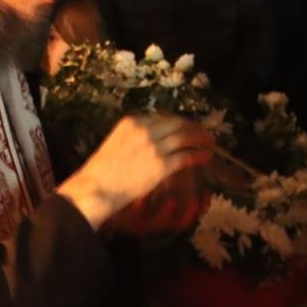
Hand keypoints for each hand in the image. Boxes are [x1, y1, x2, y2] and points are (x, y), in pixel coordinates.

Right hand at [57, 114, 212, 229]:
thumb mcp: (117, 142)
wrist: (96, 188)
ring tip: (211, 140)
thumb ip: (135, 136)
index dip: (178, 121)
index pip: (162, 117)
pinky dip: (198, 154)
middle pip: (176, 123)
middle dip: (193, 126)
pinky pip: (185, 156)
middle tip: (204, 131)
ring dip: (200, 137)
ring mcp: (154, 147)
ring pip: (184, 137)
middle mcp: (145, 130)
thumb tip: (156, 139)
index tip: (187, 125)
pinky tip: (206, 155)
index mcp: (132, 122)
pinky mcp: (161, 165)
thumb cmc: (102, 170)